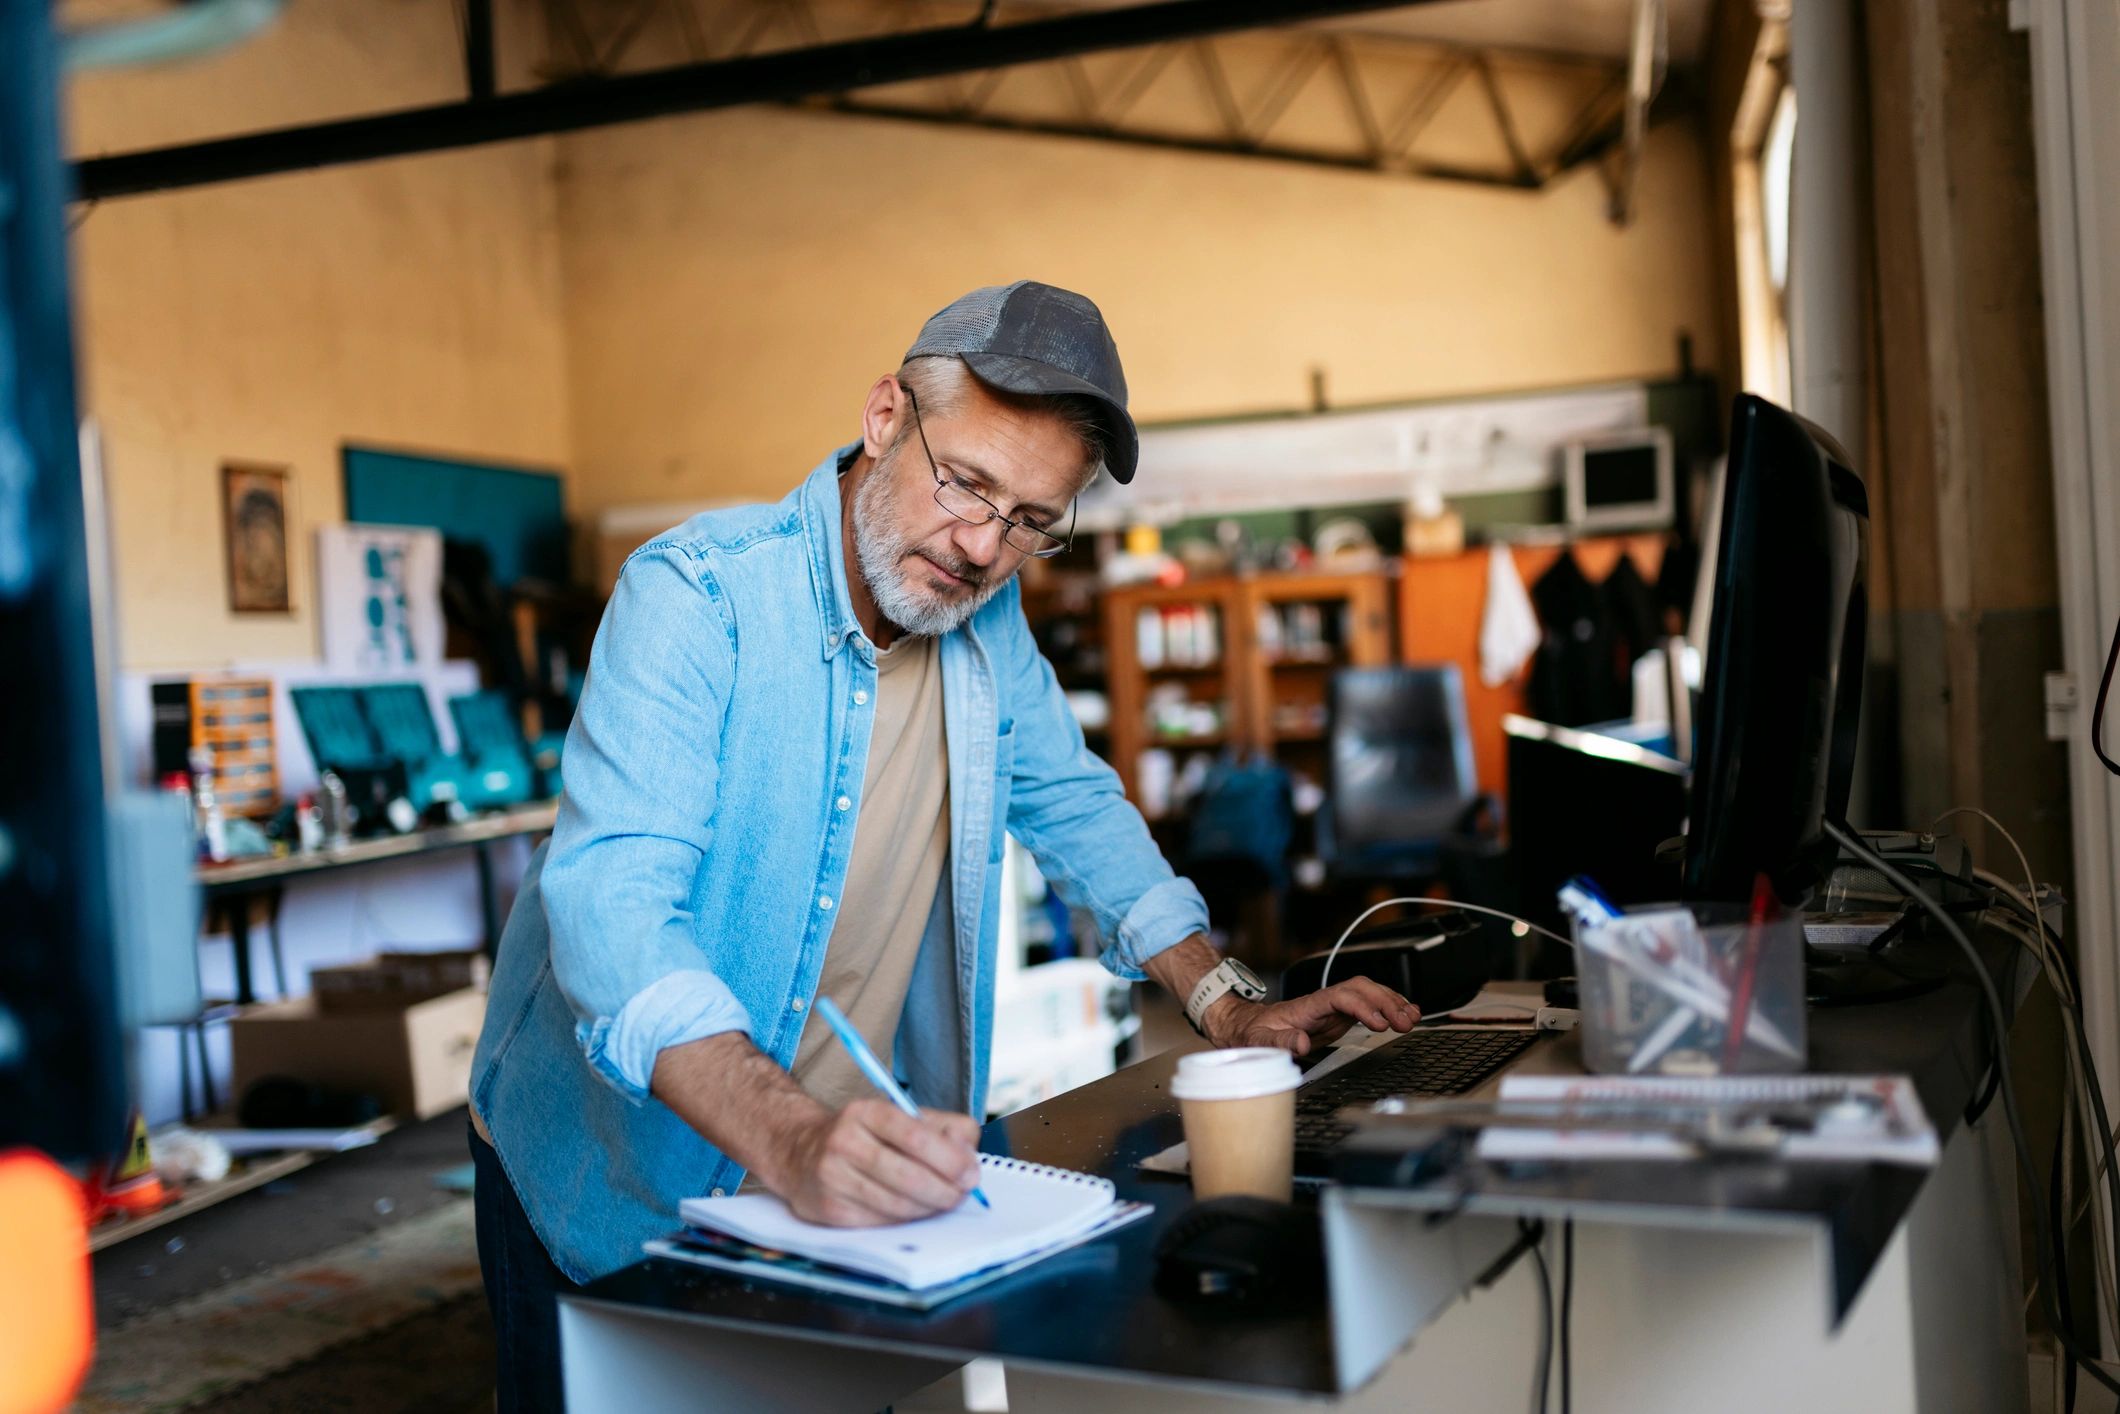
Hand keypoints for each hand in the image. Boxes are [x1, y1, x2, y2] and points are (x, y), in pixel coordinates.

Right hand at [770, 1098, 981, 1226]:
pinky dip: (905, 1220)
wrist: (800, 1152)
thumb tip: (968, 1155)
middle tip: (962, 1195)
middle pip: (908, 1175)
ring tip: (942, 1203)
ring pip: (896, 1204)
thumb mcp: (902, 1117)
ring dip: (928, 1208)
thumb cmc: (865, 1136)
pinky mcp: (829, 1208)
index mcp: (866, 1112)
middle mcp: (844, 1141)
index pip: (915, 1136)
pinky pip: (880, 1222)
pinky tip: (913, 1211)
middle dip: (945, 1191)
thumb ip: (944, 1128)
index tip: (971, 1174)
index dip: (950, 1159)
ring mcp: (833, 1177)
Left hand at [1204, 977, 1417, 1055]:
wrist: (1245, 1026)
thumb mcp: (1258, 1042)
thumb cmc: (1252, 1033)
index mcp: (1307, 1006)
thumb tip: (1301, 1045)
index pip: (1341, 997)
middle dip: (1385, 1001)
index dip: (1362, 1006)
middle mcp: (1323, 1002)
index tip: (1379, 1023)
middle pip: (1360, 989)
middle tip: (1404, 1022)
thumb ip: (1278, 1043)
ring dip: (1391, 1002)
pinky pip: (1367, 1006)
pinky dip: (1387, 1008)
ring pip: (1367, 993)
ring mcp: (1332, 1008)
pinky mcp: (1338, 1017)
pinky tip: (1404, 1013)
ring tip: (1412, 1017)